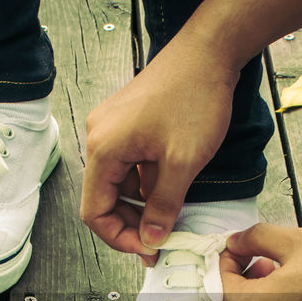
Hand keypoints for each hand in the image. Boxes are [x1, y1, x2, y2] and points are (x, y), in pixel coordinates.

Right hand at [82, 41, 238, 264]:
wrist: (208, 51)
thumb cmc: (195, 97)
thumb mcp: (183, 162)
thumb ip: (163, 206)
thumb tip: (152, 239)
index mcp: (104, 149)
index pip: (93, 211)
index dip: (119, 238)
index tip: (148, 249)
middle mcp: (100, 137)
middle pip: (103, 198)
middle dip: (130, 225)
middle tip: (160, 242)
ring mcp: (112, 128)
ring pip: (118, 183)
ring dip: (139, 206)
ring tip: (169, 220)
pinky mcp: (127, 123)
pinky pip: (129, 165)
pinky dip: (145, 185)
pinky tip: (169, 193)